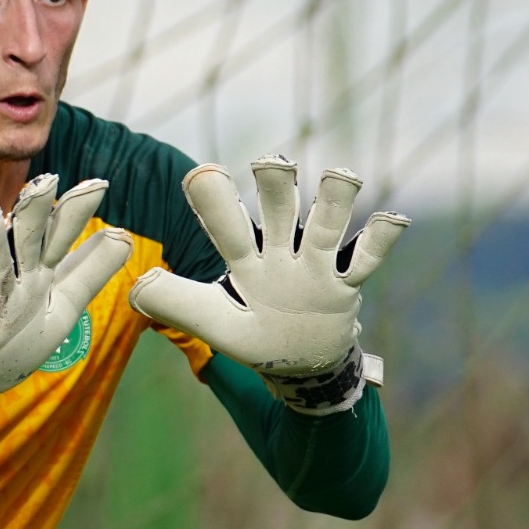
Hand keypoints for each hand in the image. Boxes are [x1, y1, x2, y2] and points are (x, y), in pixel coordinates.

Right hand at [0, 174, 130, 458]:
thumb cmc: (26, 329)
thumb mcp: (66, 300)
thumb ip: (91, 269)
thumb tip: (125, 236)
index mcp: (38, 269)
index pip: (58, 234)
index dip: (75, 211)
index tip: (100, 184)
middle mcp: (15, 278)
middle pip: (24, 240)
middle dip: (33, 211)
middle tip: (45, 182)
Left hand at [128, 155, 407, 413]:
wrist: (303, 364)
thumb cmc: (255, 337)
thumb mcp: (216, 325)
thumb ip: (179, 305)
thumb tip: (135, 288)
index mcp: (245, 258)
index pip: (226, 225)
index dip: (214, 200)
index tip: (201, 173)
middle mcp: (281, 251)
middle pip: (279, 210)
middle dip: (276, 185)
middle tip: (270, 164)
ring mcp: (316, 265)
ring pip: (326, 224)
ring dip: (334, 199)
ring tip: (341, 177)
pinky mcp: (345, 284)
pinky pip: (366, 258)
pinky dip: (381, 238)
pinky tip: (393, 220)